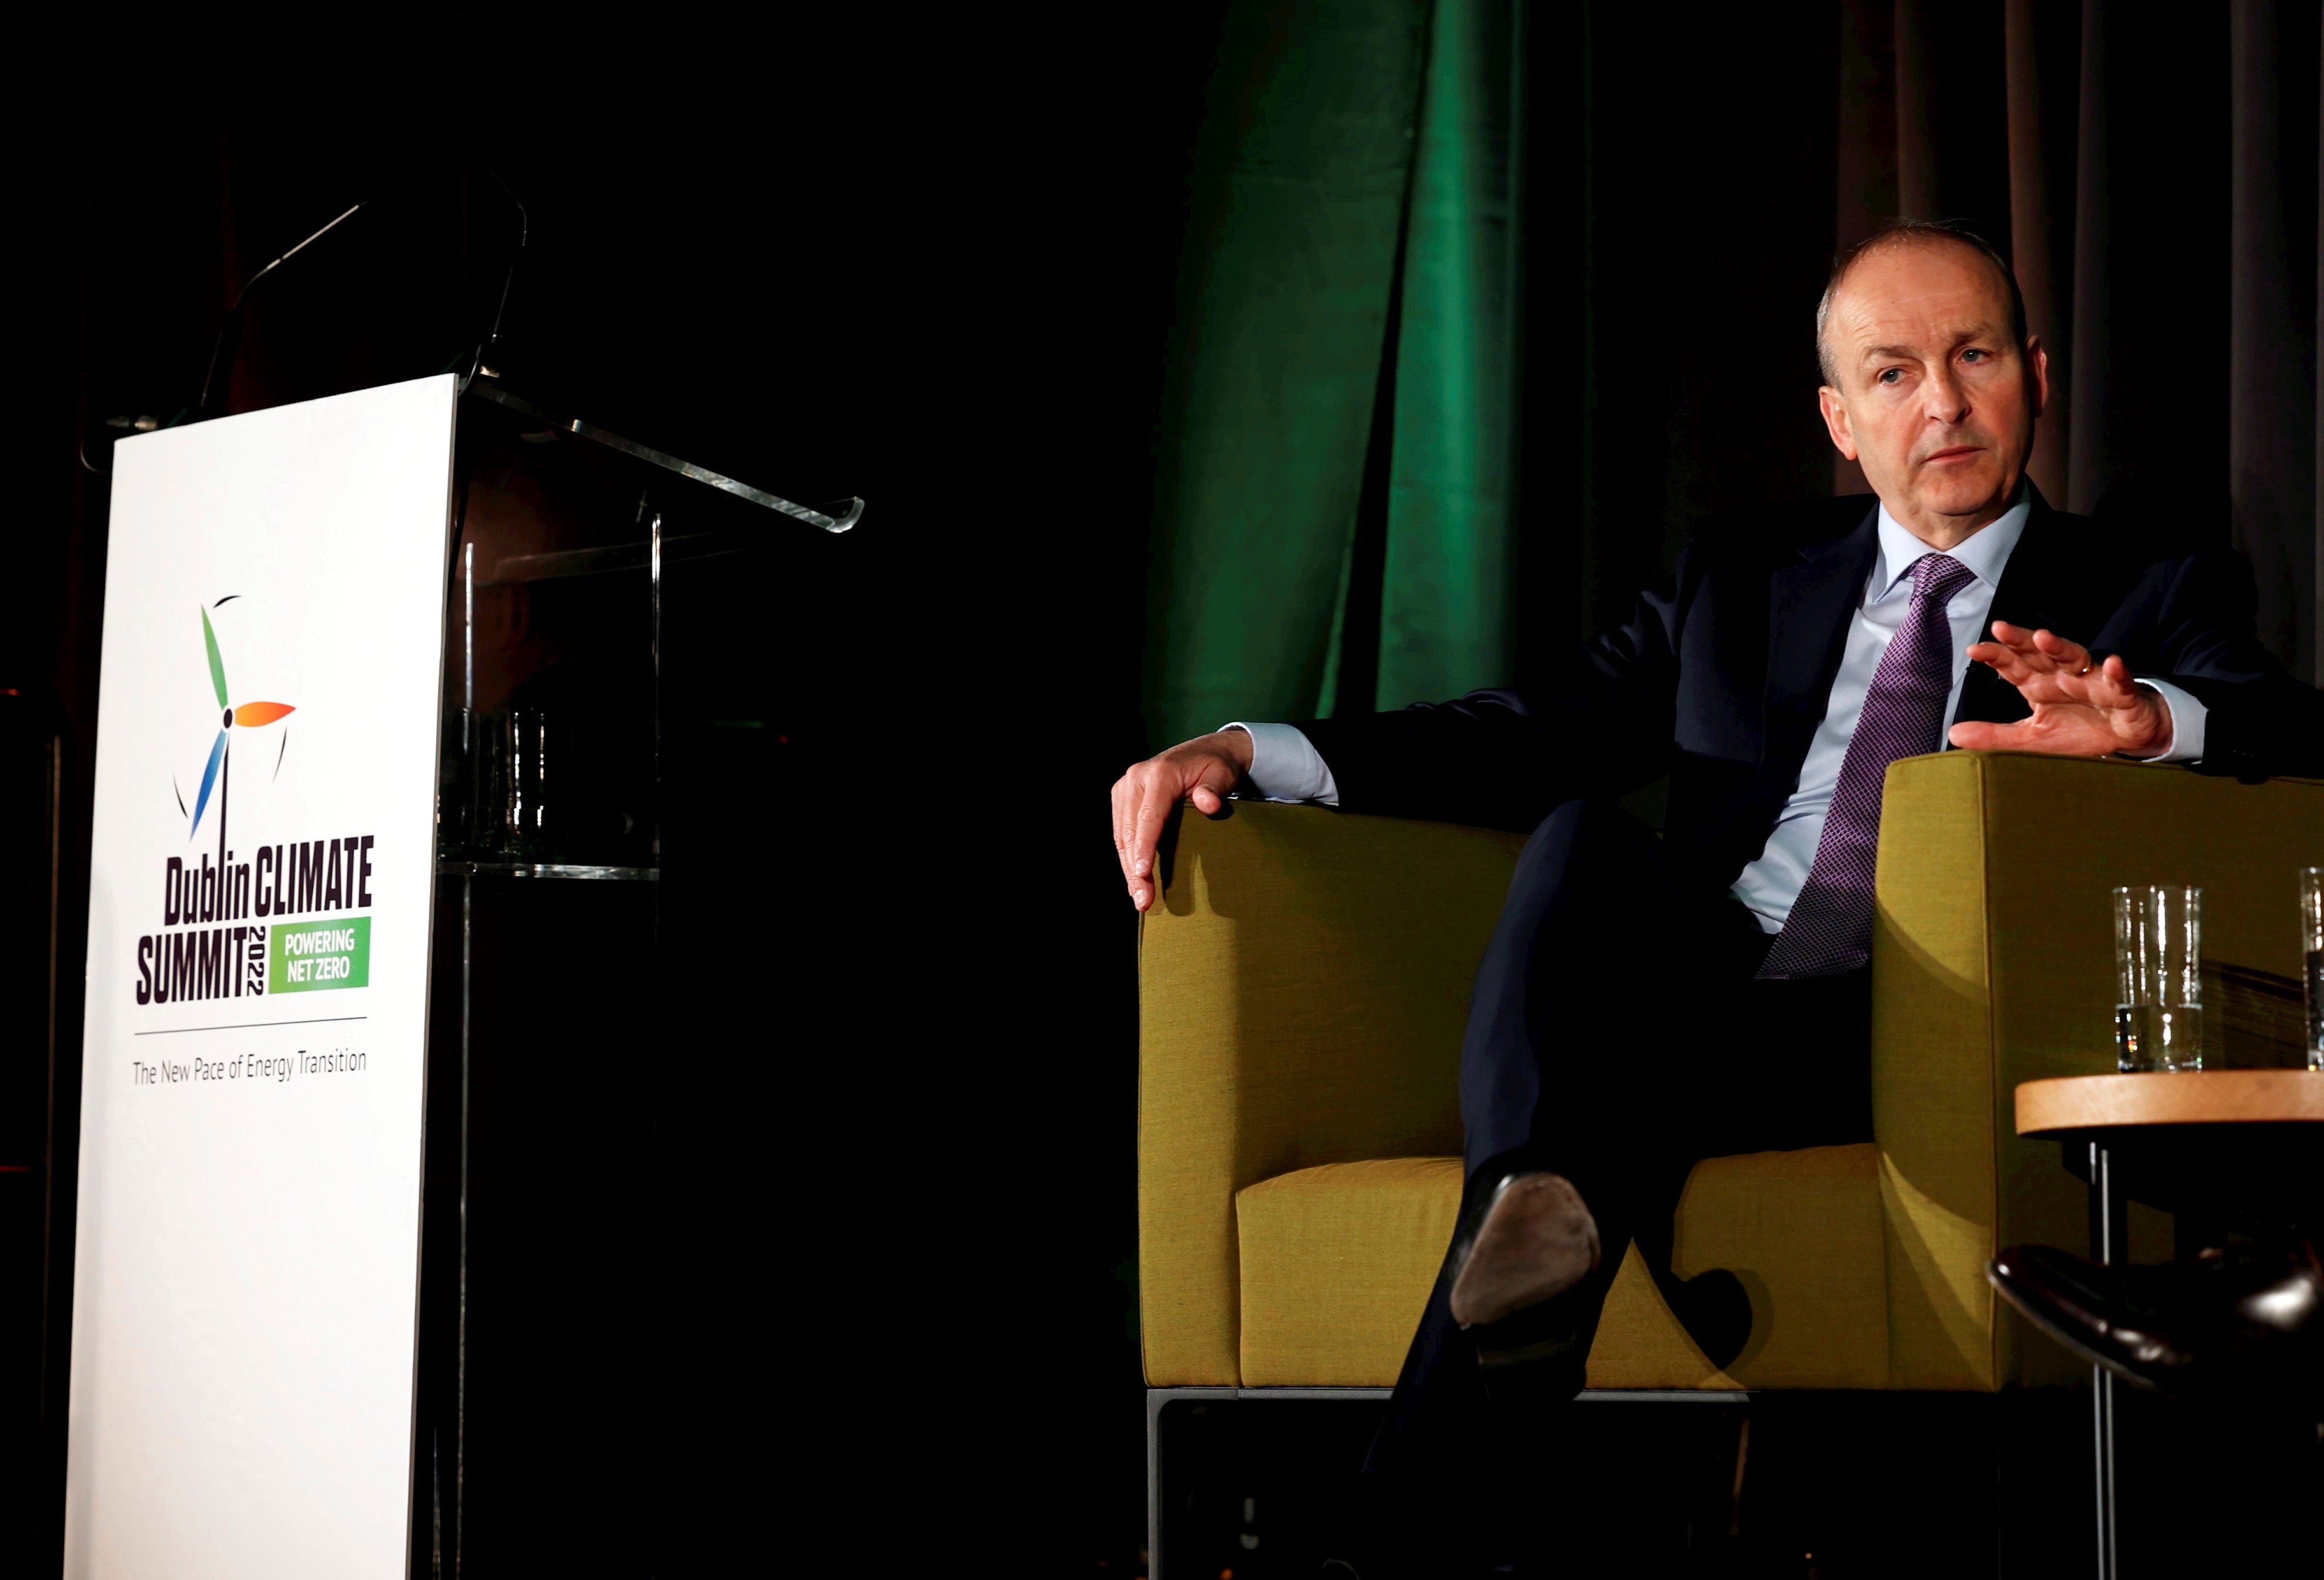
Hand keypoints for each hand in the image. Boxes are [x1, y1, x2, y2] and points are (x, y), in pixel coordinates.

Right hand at [1110, 729, 1253, 911]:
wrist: (1205, 751)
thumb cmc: (1215, 766)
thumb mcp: (1222, 774)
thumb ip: (1214, 789)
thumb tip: (1209, 805)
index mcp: (1160, 774)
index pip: (1149, 816)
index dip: (1144, 846)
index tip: (1142, 873)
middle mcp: (1136, 778)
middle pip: (1130, 830)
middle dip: (1134, 868)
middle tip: (1143, 900)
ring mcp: (1125, 787)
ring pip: (1121, 835)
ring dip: (1127, 868)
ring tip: (1139, 898)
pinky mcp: (1122, 796)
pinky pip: (1120, 831)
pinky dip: (1126, 855)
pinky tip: (1134, 878)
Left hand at [1946, 621, 2172, 757]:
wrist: (2125, 735)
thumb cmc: (2078, 730)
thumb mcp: (2032, 738)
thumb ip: (1995, 735)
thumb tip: (1953, 734)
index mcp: (2039, 684)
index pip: (2013, 666)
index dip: (1996, 656)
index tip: (1974, 650)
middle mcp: (2062, 676)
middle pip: (2039, 653)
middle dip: (2021, 640)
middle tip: (2001, 629)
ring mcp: (2093, 681)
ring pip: (2075, 659)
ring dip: (2061, 648)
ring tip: (2043, 638)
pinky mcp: (2122, 693)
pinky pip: (2119, 682)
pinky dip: (2116, 673)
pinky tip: (2112, 663)